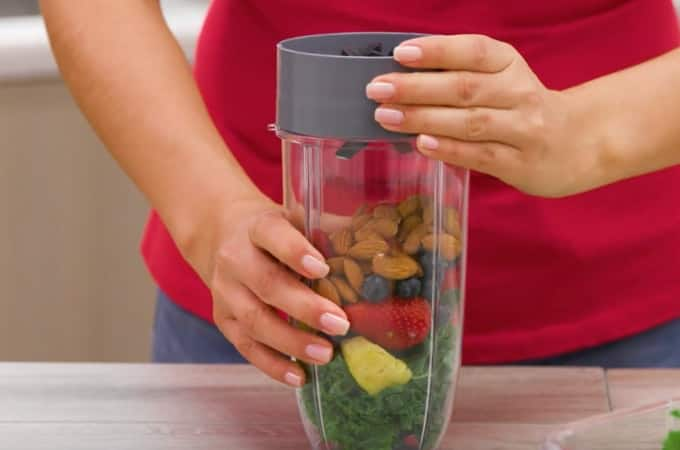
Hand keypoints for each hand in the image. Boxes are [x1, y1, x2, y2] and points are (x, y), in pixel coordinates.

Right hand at [181, 194, 349, 386]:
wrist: (222, 236)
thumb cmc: (274, 231)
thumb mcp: (297, 218)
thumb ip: (330, 231)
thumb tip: (380, 249)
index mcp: (257, 226)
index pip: (273, 235)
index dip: (295, 252)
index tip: (323, 269)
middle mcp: (235, 258)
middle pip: (266, 284)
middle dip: (305, 308)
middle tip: (340, 324)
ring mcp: (225, 291)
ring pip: (255, 321)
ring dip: (291, 342)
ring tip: (326, 354)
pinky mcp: (224, 320)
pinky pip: (246, 347)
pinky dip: (273, 365)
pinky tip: (300, 376)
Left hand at [367, 34, 598, 197]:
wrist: (577, 143)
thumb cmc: (522, 108)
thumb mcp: (502, 79)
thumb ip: (462, 75)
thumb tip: (402, 78)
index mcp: (510, 65)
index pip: (474, 51)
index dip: (437, 50)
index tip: (400, 54)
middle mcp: (519, 93)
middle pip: (464, 87)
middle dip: (416, 87)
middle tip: (377, 89)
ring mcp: (522, 129)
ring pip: (469, 121)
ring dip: (424, 118)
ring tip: (386, 117)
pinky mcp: (520, 163)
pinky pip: (479, 155)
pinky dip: (448, 149)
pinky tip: (420, 144)